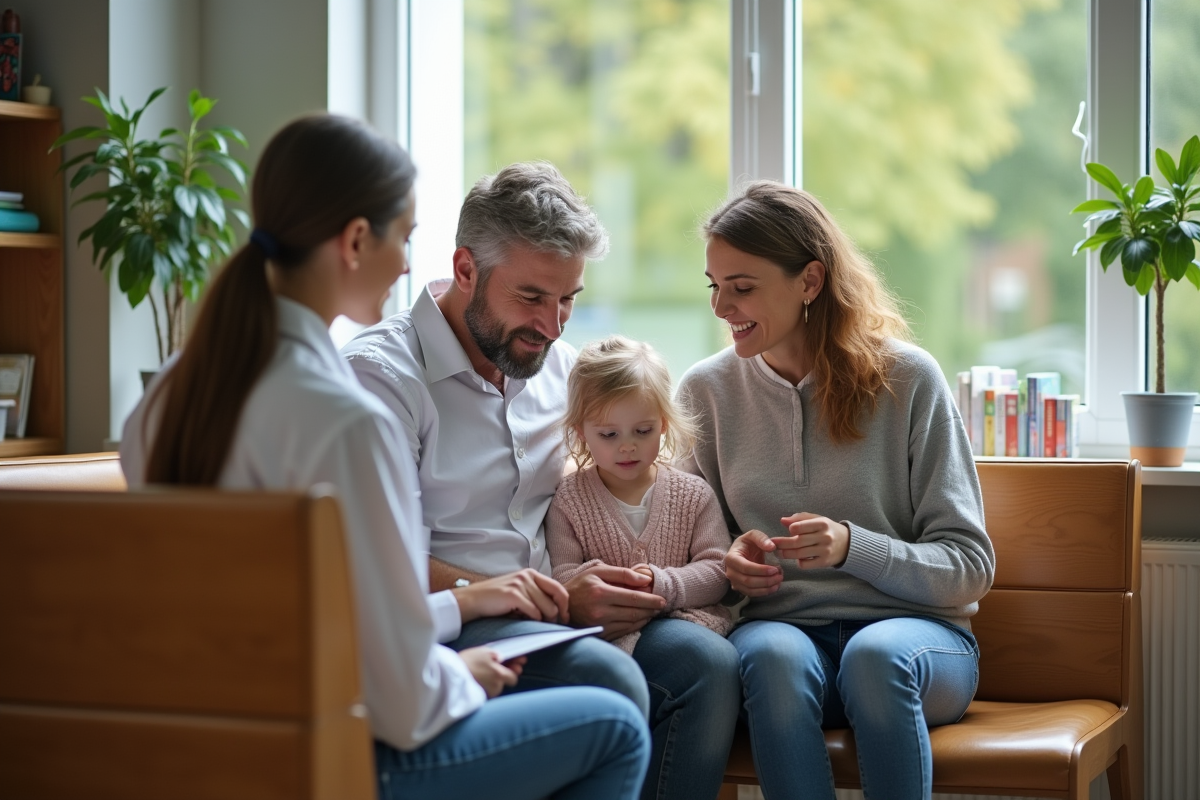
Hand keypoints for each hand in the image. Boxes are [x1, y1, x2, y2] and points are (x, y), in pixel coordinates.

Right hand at [453, 569, 569, 624]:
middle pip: (556, 600)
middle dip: (556, 616)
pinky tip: (521, 620)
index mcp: (531, 573)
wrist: (472, 600)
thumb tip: (557, 610)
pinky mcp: (513, 594)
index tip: (564, 617)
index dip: (565, 605)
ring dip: (542, 620)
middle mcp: (528, 576)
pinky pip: (534, 612)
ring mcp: (520, 584)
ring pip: (546, 608)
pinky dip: (532, 620)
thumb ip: (535, 595)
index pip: (558, 588)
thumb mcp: (518, 591)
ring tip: (531, 622)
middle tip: (550, 625)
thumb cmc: (496, 600)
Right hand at [459, 647, 523, 697]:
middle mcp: (495, 687)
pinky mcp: (479, 698)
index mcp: (499, 675)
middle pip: (504, 682)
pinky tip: (477, 679)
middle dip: (501, 675)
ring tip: (481, 672)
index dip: (514, 670)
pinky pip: (486, 691)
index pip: (513, 678)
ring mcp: (487, 694)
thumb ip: (498, 655)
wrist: (449, 675)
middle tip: (496, 666)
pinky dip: (484, 686)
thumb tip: (504, 659)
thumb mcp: (484, 651)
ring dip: (492, 681)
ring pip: (494, 687)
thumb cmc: (467, 661)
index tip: (516, 664)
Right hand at [564, 564, 665, 640]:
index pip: (634, 598)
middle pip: (635, 612)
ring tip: (652, 611)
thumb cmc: (580, 585)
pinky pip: (624, 631)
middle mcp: (600, 611)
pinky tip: (640, 619)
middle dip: (651, 609)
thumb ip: (622, 574)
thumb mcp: (597, 571)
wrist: (560, 607)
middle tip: (661, 606)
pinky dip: (635, 626)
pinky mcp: (600, 634)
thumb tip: (646, 580)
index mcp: (600, 592)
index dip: (651, 600)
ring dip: (645, 618)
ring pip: (631, 623)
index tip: (662, 600)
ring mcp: (599, 625)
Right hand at [724, 529, 782, 596]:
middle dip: (766, 580)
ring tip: (779, 580)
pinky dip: (764, 592)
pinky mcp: (741, 588)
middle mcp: (730, 572)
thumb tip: (771, 547)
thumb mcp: (753, 535)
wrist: (742, 552)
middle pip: (748, 581)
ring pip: (750, 590)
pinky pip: (752, 594)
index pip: (745, 568)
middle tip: (780, 575)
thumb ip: (762, 538)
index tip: (775, 569)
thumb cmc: (748, 544)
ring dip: (766, 588)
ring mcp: (734, 582)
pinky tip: (774, 586)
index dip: (761, 570)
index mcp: (731, 558)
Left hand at [771, 513, 850, 568]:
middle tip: (773, 544)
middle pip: (797, 542)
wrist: (848, 544)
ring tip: (779, 552)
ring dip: (786, 554)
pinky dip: (799, 562)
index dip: (791, 529)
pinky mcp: (825, 562)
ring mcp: (825, 551)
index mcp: (822, 523)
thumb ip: (799, 518)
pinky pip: (806, 564)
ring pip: (800, 554)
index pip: (800, 526)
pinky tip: (797, 558)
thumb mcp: (817, 519)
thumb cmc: (828, 529)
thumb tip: (782, 521)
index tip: (789, 531)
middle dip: (782, 543)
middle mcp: (825, 537)